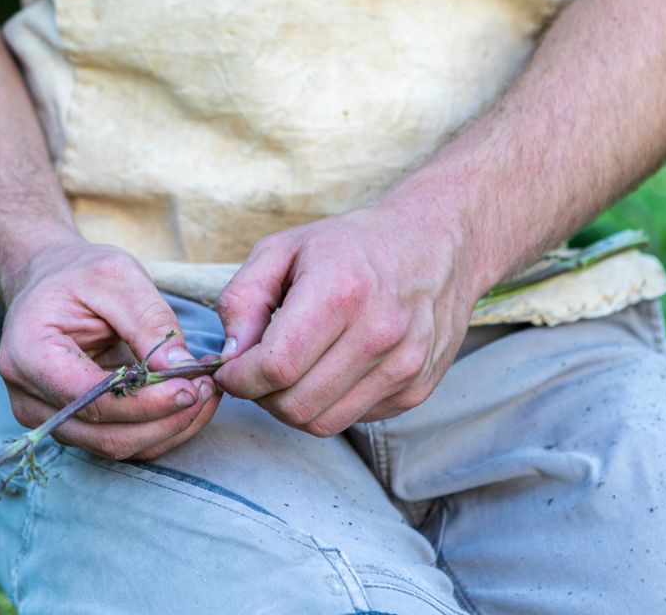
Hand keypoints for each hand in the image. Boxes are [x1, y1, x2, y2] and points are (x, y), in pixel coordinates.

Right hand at [0, 239, 219, 460]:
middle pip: (106, 434)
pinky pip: (119, 440)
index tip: (193, 387)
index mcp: (29, 353)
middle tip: (209, 391)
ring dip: (168, 428)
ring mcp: (46, 417)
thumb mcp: (116, 276)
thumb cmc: (78, 273)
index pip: (92, 398)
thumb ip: (149, 321)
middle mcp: (28, 397)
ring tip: (206, 395)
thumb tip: (183, 369)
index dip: (148, 402)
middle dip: (166, 420)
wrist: (49, 280)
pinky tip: (187, 401)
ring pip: (116, 446)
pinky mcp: (70, 424)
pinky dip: (158, 427)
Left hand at [212, 204, 477, 435]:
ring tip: (294, 370)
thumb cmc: (351, 245)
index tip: (230, 370)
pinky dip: (331, 403)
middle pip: (296, 405)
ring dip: (294, 405)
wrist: (436, 242)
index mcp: (340, 292)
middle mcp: (379, 333)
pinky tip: (332, 368)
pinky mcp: (418, 388)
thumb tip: (228, 355)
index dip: (239, 379)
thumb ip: (241, 299)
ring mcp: (404, 365)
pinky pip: (354, 419)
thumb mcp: (283, 249)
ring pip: (323, 423)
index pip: (275, 368)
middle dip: (263, 396)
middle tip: (259, 370)